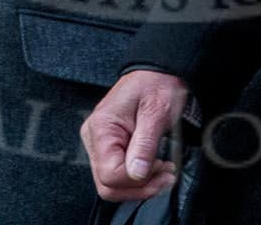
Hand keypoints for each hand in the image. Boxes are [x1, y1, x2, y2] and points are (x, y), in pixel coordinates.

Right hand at [81, 70, 185, 201]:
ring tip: (164, 171)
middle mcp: (94, 137)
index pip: (110, 175)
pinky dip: (137, 177)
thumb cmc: (156, 85)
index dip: (137, 180)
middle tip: (166, 176)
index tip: (162, 169)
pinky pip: (117, 173)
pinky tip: (154, 167)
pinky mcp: (107, 146)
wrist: (156, 72)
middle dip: (139, 188)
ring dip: (140, 185)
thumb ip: (144, 144)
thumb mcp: (156, 112)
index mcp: (101, 128)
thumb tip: (136, 174)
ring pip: (111, 184)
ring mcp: (99, 143)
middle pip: (107, 185)